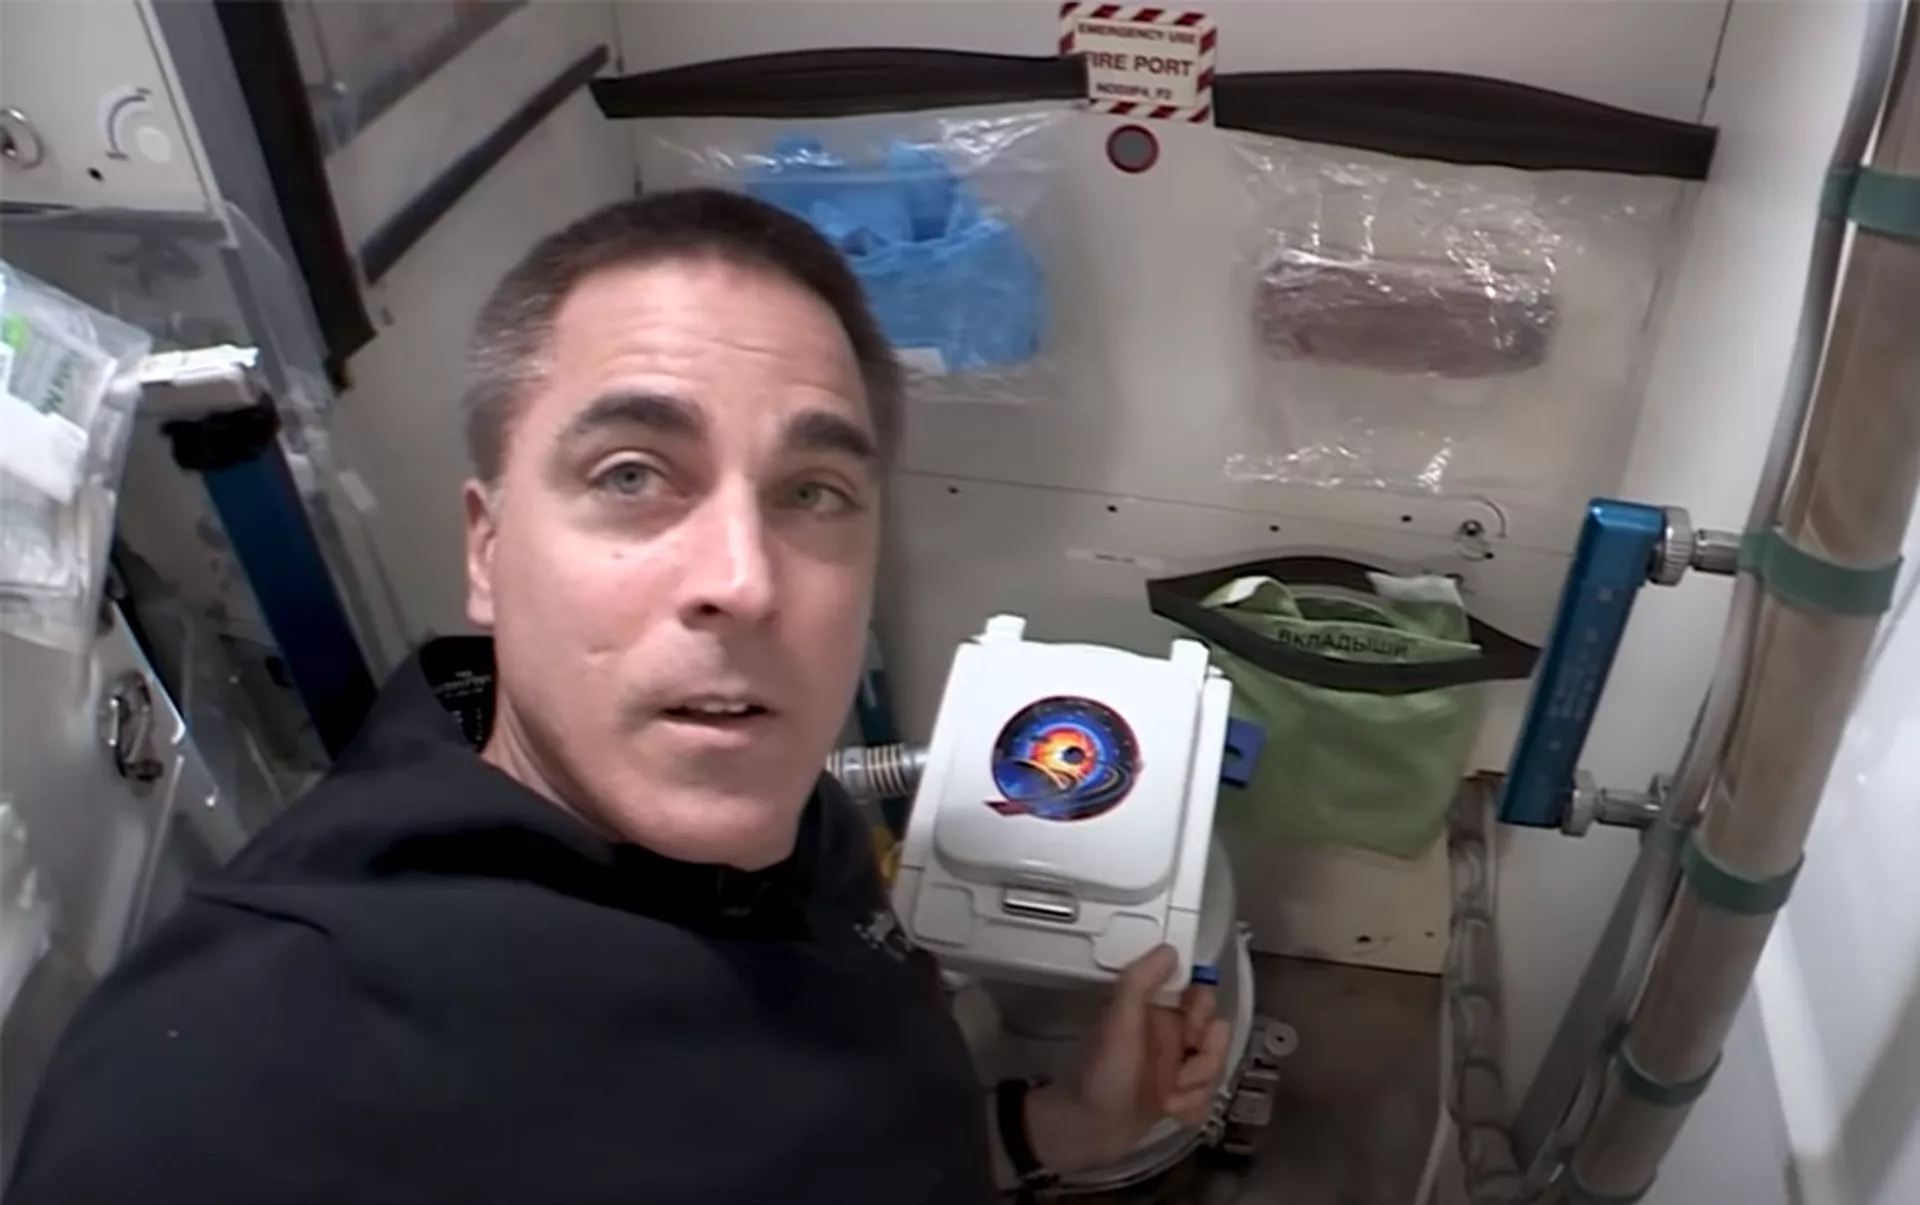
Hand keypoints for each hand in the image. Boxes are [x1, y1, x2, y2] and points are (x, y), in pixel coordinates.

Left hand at [1024, 945, 1232, 1173]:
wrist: (1087, 1129)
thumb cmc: (1101, 1072)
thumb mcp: (1119, 1020)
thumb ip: (1140, 980)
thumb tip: (1169, 949)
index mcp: (1156, 1012)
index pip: (1201, 997)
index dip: (1204, 1013)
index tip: (1191, 1031)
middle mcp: (1169, 1036)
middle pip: (1217, 1037)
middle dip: (1206, 1061)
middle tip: (1179, 1075)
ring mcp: (1175, 1068)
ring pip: (1215, 1071)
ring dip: (1195, 1090)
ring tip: (1168, 1099)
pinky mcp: (1178, 1098)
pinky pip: (1206, 1100)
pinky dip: (1192, 1110)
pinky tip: (1171, 1114)